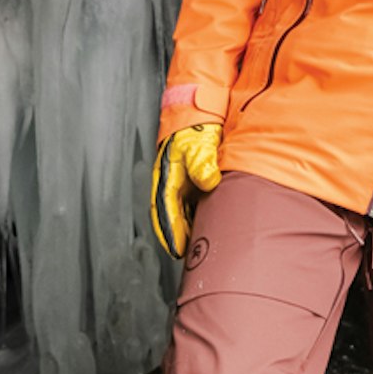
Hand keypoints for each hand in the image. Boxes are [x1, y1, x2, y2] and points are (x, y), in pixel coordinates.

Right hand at [152, 123, 222, 259]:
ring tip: (196, 248)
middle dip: (174, 237)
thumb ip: (202, 161)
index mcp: (167, 175)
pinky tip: (204, 229)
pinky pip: (190, 207)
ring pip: (180, 213)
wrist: (201, 118)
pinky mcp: (191, 184)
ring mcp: (181, 185)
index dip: (169, 231)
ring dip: (185, 231)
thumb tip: (207, 180)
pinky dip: (194, 220)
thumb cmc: (196, 130)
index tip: (175, 249)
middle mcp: (171, 183)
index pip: (164, 208)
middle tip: (184, 256)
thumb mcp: (199, 143)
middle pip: (169, 216)